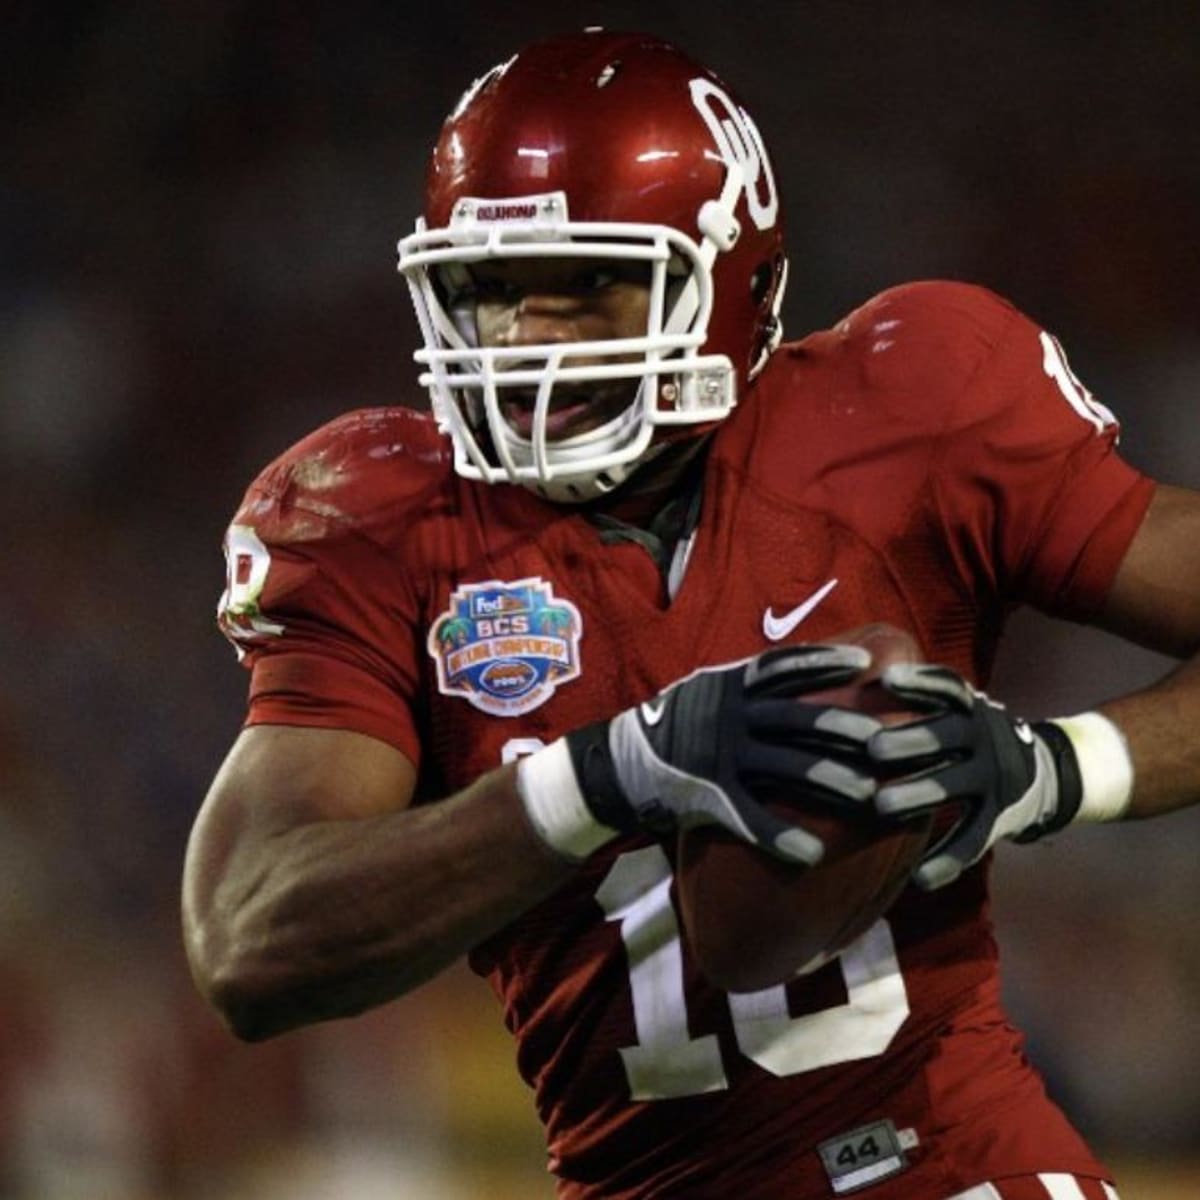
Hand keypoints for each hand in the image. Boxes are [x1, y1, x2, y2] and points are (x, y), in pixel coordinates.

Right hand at [562, 644, 879, 864]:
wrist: (614, 764)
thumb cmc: (672, 728)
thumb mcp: (706, 693)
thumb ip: (747, 687)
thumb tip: (800, 676)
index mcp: (729, 685)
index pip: (785, 666)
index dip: (827, 662)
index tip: (868, 664)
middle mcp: (726, 714)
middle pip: (797, 717)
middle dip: (844, 727)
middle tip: (886, 739)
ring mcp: (717, 755)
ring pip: (784, 766)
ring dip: (830, 781)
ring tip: (869, 796)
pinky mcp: (705, 794)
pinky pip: (750, 817)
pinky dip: (782, 836)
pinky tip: (812, 854)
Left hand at [866, 664, 1082, 888]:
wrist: (1044, 775)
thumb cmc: (970, 738)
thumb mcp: (959, 713)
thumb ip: (920, 704)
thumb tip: (847, 687)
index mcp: (971, 710)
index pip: (947, 688)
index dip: (919, 682)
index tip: (886, 679)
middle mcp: (985, 740)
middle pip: (947, 734)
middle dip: (910, 740)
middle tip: (872, 748)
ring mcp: (993, 781)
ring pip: (955, 786)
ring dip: (918, 794)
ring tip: (881, 806)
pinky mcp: (999, 820)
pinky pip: (973, 842)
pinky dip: (946, 861)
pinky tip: (917, 879)